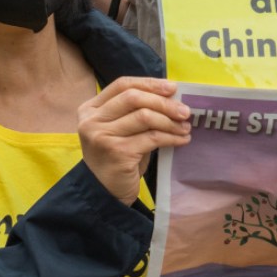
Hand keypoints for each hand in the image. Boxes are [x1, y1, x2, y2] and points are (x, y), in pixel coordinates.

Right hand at [78, 77, 191, 204]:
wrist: (104, 193)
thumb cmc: (118, 158)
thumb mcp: (122, 130)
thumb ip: (137, 111)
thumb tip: (172, 97)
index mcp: (90, 108)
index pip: (122, 85)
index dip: (149, 83)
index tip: (172, 88)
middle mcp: (92, 120)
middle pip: (134, 98)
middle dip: (164, 102)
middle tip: (185, 111)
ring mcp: (102, 136)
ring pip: (145, 116)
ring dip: (170, 121)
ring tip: (185, 127)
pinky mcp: (117, 152)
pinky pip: (152, 137)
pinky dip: (171, 137)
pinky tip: (182, 140)